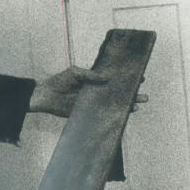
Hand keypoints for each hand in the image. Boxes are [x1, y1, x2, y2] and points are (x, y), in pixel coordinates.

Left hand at [29, 66, 148, 118]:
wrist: (45, 95)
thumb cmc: (59, 81)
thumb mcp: (75, 73)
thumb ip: (90, 75)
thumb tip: (107, 77)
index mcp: (94, 80)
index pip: (114, 79)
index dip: (126, 79)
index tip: (140, 78)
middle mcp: (96, 92)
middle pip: (116, 93)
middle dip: (130, 94)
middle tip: (144, 96)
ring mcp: (92, 103)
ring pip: (111, 105)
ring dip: (124, 106)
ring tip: (136, 106)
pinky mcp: (87, 113)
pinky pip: (101, 115)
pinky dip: (110, 116)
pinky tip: (120, 116)